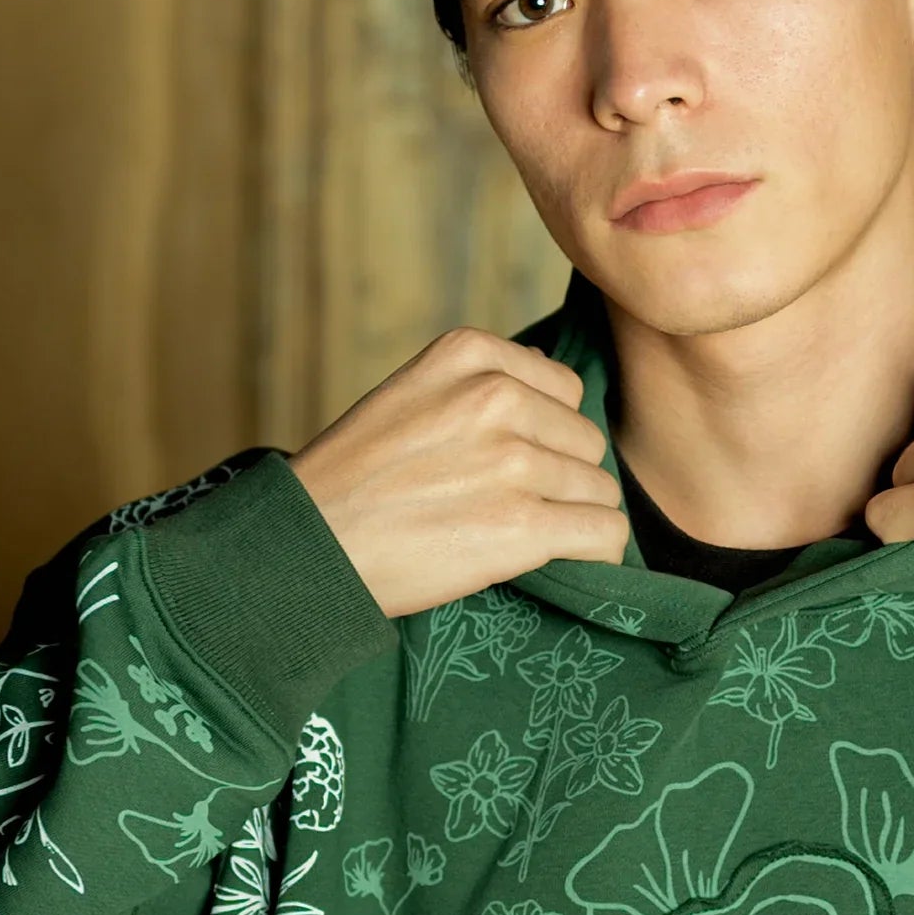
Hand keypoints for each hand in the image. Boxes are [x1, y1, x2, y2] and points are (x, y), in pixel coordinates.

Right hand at [292, 330, 628, 620]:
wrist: (307, 546)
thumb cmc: (353, 479)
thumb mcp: (408, 394)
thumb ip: (479, 380)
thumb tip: (552, 373)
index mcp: (467, 353)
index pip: (565, 389)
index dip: (545, 434)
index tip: (505, 464)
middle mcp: (494, 397)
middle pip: (586, 441)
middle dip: (560, 478)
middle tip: (507, 508)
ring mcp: (510, 462)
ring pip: (600, 490)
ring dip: (573, 518)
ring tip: (521, 538)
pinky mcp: (521, 526)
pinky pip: (606, 534)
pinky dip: (597, 554)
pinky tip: (567, 561)